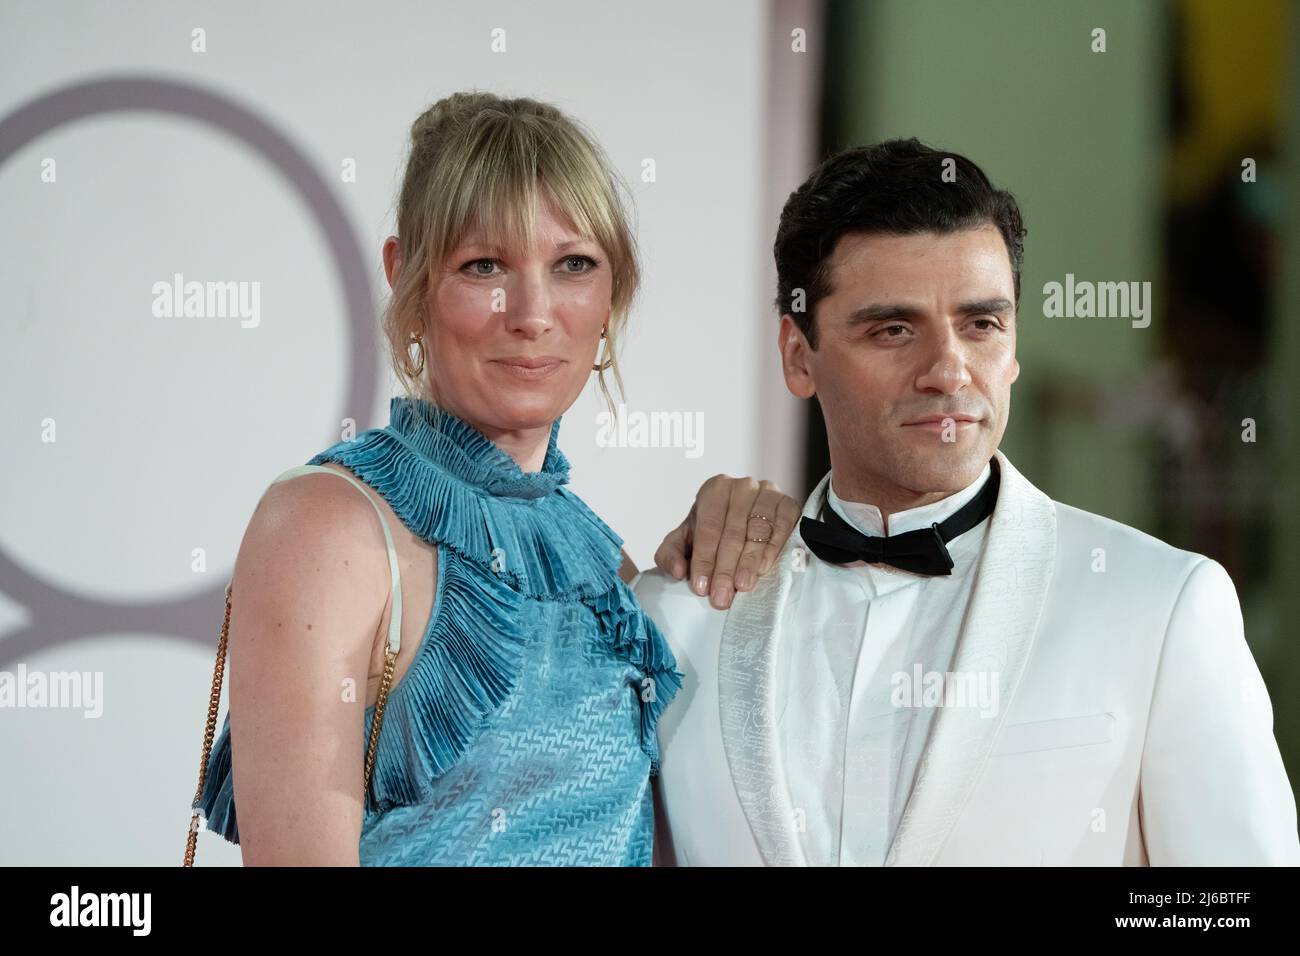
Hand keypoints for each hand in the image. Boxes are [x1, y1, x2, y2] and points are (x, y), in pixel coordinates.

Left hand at [653, 476, 799, 608]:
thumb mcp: (686, 540)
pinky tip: (764, 569)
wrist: (751, 522)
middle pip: (733, 532)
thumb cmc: (715, 533)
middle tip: (721, 596)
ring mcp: (769, 492)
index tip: (701, 587)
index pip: (708, 527)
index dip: (704, 559)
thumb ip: (671, 554)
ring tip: (742, 586)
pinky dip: (773, 549)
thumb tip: (677, 571)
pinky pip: (783, 527)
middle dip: (725, 568)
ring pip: (758, 530)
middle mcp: (742, 486)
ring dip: (749, 562)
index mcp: (714, 490)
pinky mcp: (789, 505)